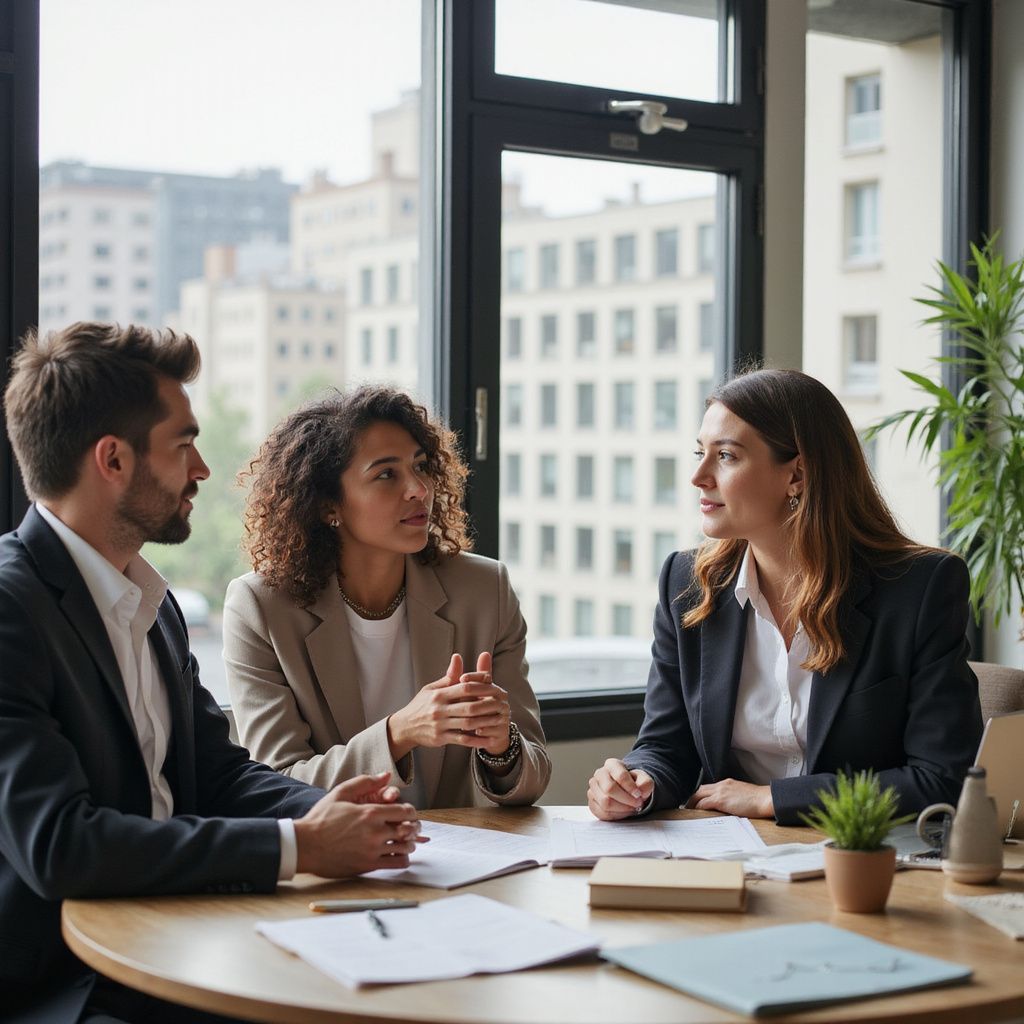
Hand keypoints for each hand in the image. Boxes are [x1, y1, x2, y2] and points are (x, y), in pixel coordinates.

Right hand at [294, 773, 421, 876]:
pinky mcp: (368, 866)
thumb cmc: (321, 819)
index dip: (411, 811)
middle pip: (409, 829)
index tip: (408, 813)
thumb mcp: (340, 793)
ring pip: (406, 847)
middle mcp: (375, 832)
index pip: (406, 811)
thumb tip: (385, 775)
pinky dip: (402, 859)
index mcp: (370, 813)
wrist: (305, 846)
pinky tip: (397, 855)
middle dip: (414, 827)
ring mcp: (372, 850)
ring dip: (409, 843)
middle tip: (411, 827)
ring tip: (404, 841)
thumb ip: (365, 782)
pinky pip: (396, 864)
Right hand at [387, 653, 511, 759]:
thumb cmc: (421, 705)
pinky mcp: (441, 738)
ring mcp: (440, 725)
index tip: (494, 686)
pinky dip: (476, 741)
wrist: (404, 727)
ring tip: (500, 721)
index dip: (481, 686)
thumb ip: (448, 676)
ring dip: (486, 723)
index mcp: (439, 694)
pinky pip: (462, 740)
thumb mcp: (431, 688)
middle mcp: (439, 709)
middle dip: (488, 706)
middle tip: (503, 705)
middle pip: (469, 707)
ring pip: (468, 724)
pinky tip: (488, 740)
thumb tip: (458, 657)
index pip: (464, 687)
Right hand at [587, 758, 654, 819]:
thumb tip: (640, 791)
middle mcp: (599, 774)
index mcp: (612, 765)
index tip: (639, 795)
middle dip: (626, 800)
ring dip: (622, 809)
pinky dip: (616, 816)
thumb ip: (646, 783)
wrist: (627, 790)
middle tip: (637, 804)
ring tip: (631, 808)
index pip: (620, 776)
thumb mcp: (644, 779)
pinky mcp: (592, 803)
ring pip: (605, 803)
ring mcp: (593, 789)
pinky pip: (602, 813)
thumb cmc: (634, 783)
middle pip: (609, 789)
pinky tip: (623, 812)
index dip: (631, 788)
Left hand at [690, 779, 773, 818]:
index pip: (709, 787)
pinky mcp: (721, 799)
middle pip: (701, 789)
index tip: (697, 801)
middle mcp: (722, 785)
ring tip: (689, 811)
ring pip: (699, 794)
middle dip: (693, 798)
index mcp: (727, 783)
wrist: (765, 799)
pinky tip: (696, 813)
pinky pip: (704, 803)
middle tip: (689, 806)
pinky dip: (698, 807)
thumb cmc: (758, 800)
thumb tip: (727, 806)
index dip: (701, 794)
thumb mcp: (742, 795)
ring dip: (693, 803)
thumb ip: (732, 797)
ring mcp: (720, 791)